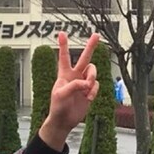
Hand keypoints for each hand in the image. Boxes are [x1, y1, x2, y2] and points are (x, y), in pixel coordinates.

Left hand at [38, 32, 99, 150]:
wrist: (64, 121)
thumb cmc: (57, 107)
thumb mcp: (61, 95)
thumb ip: (73, 86)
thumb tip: (86, 83)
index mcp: (64, 74)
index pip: (64, 57)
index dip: (63, 45)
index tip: (62, 33)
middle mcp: (75, 76)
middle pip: (84, 57)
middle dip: (90, 46)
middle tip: (96, 35)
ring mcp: (83, 83)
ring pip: (93, 71)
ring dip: (92, 77)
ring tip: (87, 87)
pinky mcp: (89, 91)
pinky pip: (96, 85)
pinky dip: (93, 91)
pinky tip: (88, 97)